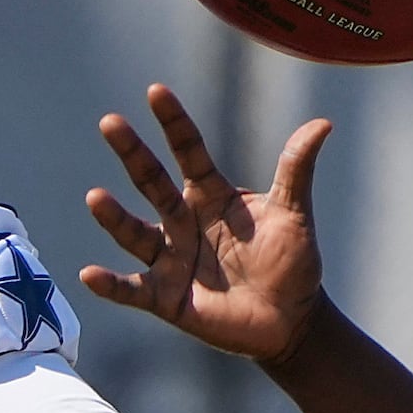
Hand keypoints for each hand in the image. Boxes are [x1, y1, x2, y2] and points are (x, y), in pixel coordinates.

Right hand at [82, 84, 334, 368]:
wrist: (291, 320)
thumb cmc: (291, 262)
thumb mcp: (294, 213)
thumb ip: (296, 169)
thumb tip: (322, 124)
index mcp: (210, 195)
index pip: (188, 151)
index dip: (174, 123)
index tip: (156, 92)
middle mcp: (183, 221)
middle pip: (152, 182)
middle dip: (132, 153)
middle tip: (111, 122)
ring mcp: (171, 259)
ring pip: (135, 233)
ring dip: (114, 217)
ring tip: (96, 197)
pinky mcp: (165, 298)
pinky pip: (132, 290)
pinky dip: (111, 285)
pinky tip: (89, 274)